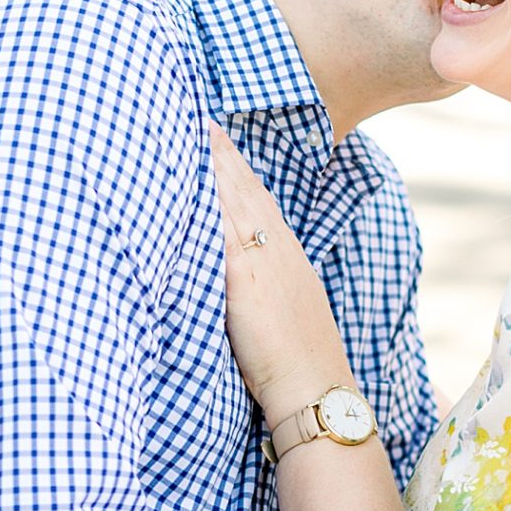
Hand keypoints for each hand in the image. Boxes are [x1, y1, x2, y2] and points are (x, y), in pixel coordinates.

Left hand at [209, 127, 349, 416]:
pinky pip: (224, 229)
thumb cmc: (297, 368)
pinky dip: (211, 201)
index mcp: (289, 261)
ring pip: (237, 202)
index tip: (224, 144)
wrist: (316, 390)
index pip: (262, 204)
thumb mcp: (284, 319)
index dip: (242, 173)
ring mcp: (264, 262)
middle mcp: (279, 253)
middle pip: (249, 192)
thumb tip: (242, 290)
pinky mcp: (245, 278)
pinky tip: (194, 179)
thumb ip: (263, 294)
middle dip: (226, 156)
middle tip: (205, 120)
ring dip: (216, 166)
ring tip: (196, 133)